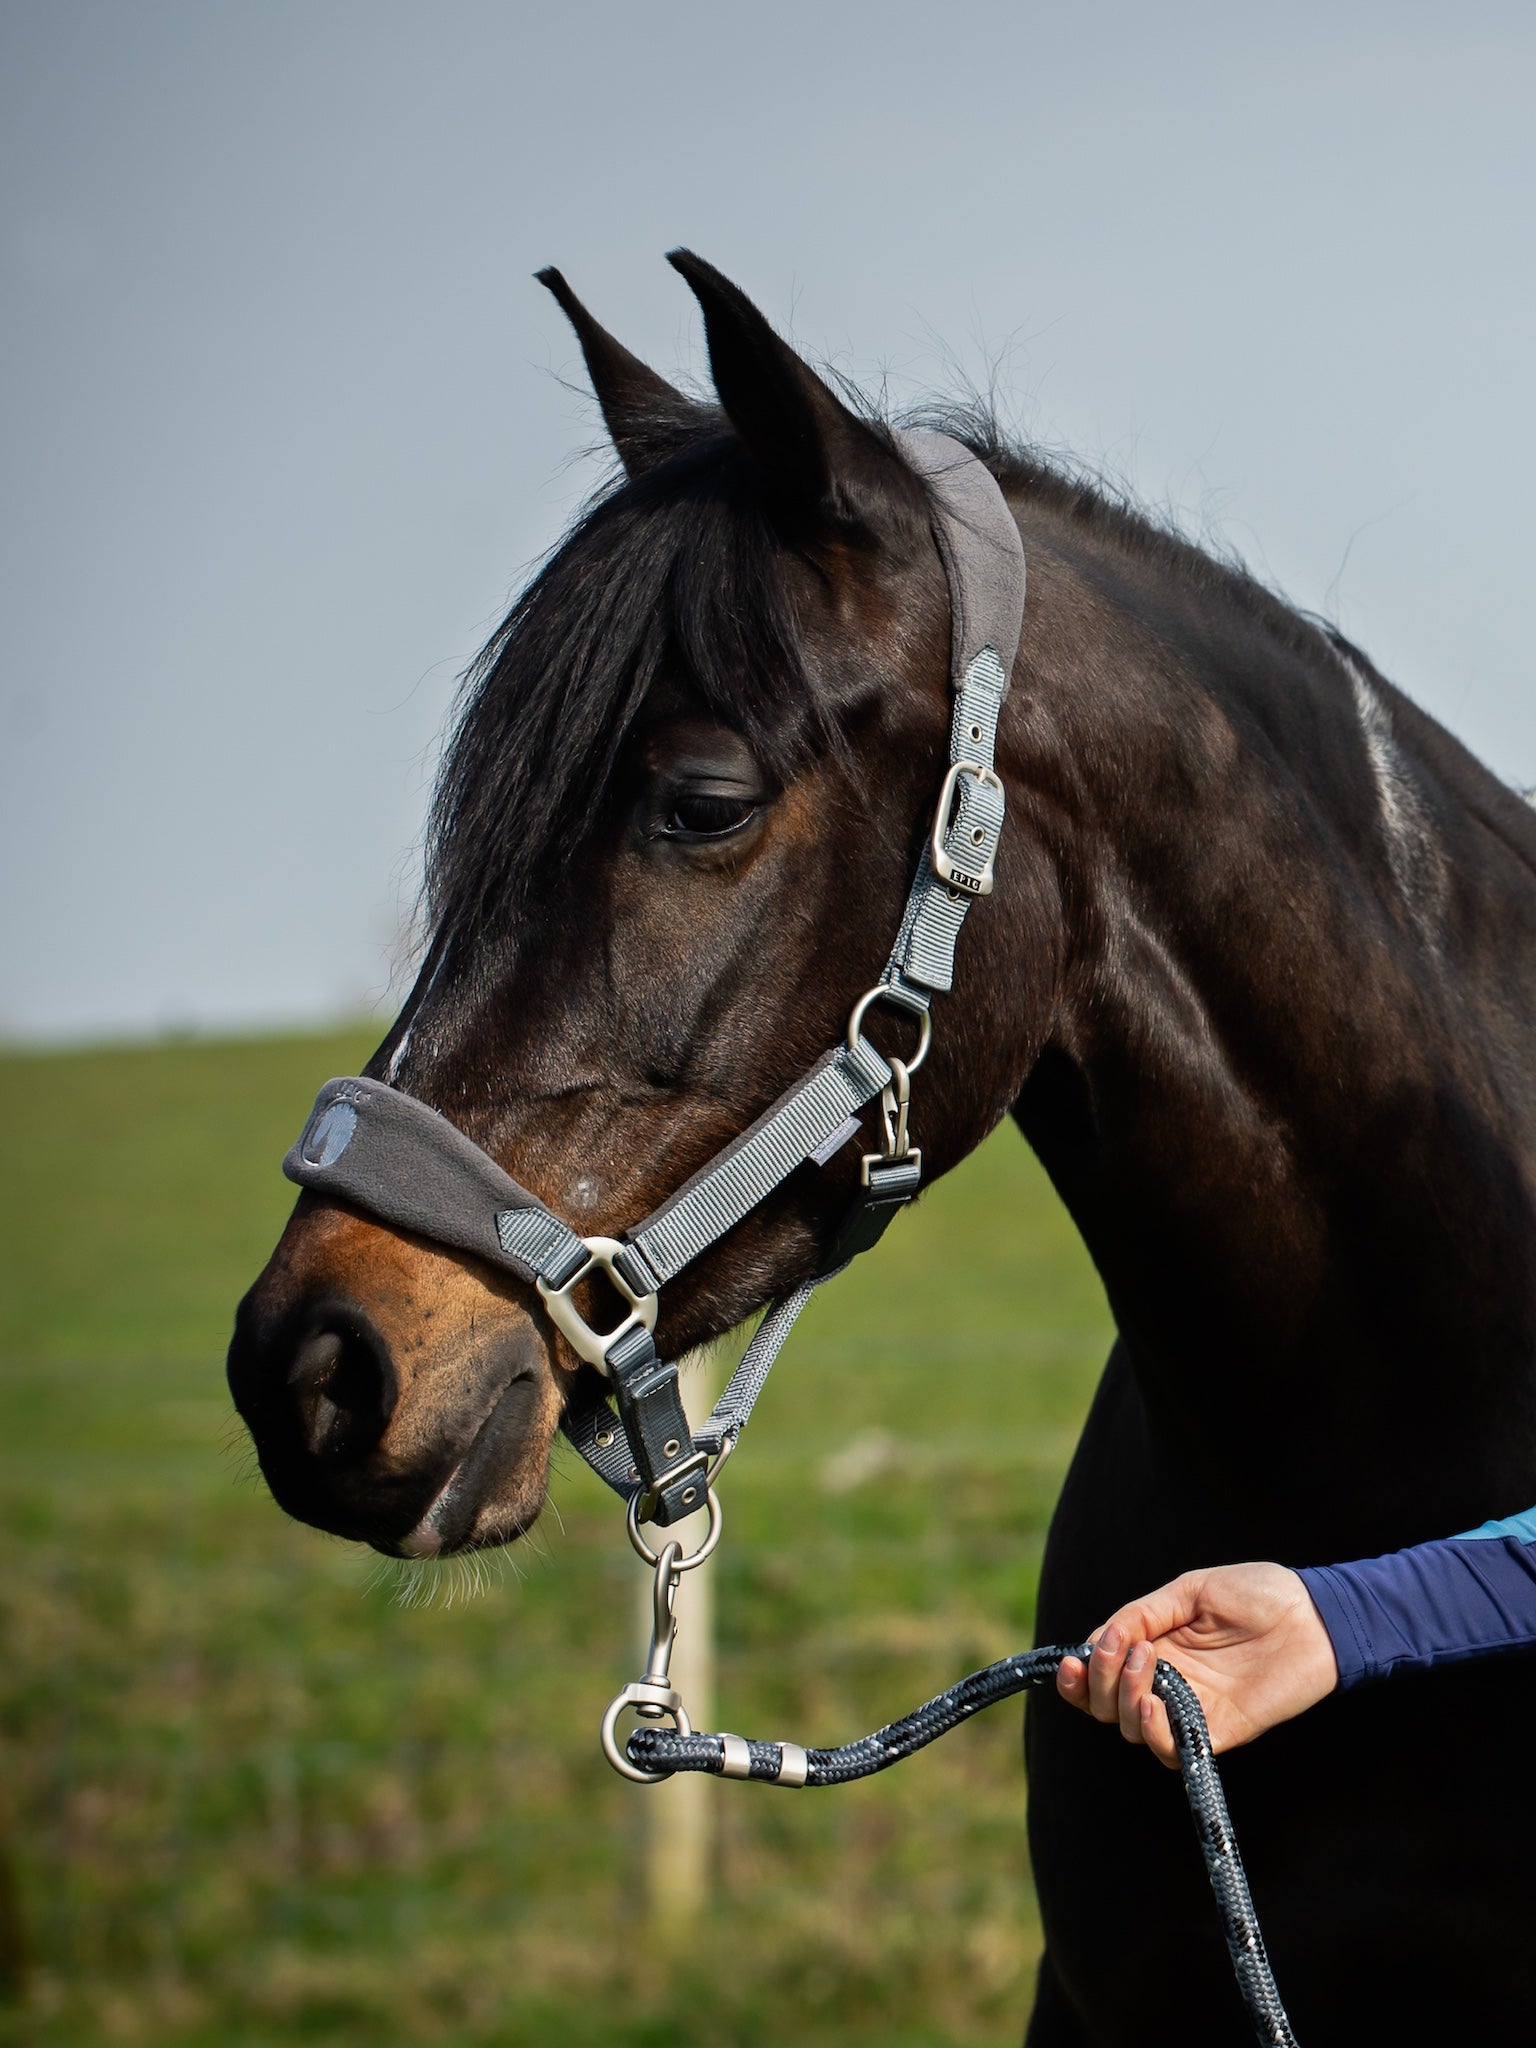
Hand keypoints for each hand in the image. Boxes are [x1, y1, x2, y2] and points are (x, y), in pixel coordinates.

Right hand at [1054, 1563, 1338, 1766]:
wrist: (1314, 1615)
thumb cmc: (1258, 1593)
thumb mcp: (1189, 1590)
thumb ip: (1142, 1614)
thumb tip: (1099, 1639)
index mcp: (1156, 1648)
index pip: (1102, 1676)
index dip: (1078, 1676)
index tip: (1071, 1661)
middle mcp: (1167, 1683)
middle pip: (1106, 1706)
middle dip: (1097, 1682)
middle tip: (1123, 1649)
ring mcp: (1191, 1708)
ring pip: (1132, 1728)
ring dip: (1123, 1699)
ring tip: (1147, 1662)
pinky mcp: (1218, 1731)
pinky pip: (1171, 1749)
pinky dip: (1150, 1731)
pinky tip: (1149, 1703)